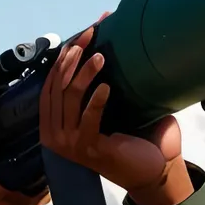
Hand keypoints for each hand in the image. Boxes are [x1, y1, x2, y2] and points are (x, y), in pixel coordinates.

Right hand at [39, 21, 193, 204]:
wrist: (152, 170)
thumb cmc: (131, 135)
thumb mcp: (105, 107)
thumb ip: (94, 83)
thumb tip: (102, 37)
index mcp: (54, 124)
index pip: (52, 84)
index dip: (64, 57)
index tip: (83, 34)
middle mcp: (55, 135)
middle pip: (58, 87)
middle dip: (72, 57)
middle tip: (90, 36)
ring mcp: (70, 144)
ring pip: (70, 98)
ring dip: (84, 74)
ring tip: (101, 56)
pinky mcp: (89, 149)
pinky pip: (89, 118)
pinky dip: (96, 100)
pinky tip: (107, 87)